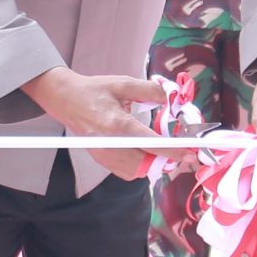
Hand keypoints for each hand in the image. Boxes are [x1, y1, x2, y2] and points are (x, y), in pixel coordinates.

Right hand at [23, 67, 166, 182]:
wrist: (66, 99)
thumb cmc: (94, 90)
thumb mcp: (123, 84)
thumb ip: (149, 90)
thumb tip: (170, 98)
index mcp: (117, 124)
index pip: (150, 143)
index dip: (173, 151)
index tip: (189, 153)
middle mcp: (110, 143)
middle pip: (146, 164)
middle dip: (166, 160)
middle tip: (180, 152)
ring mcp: (104, 154)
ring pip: (137, 172)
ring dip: (153, 164)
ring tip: (163, 152)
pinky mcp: (101, 159)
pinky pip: (126, 172)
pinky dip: (140, 167)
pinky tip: (144, 153)